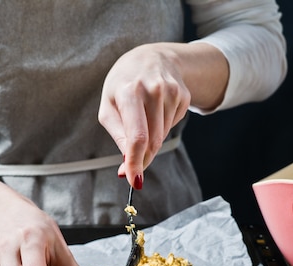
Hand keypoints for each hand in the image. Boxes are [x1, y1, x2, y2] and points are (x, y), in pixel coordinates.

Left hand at [98, 43, 190, 188]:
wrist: (151, 57)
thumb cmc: (123, 85)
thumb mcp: (109, 107)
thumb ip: (118, 137)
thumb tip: (126, 169)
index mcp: (129, 92)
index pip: (137, 137)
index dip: (135, 162)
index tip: (134, 181)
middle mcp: (153, 90)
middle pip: (152, 141)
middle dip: (142, 157)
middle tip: (133, 164)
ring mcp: (171, 91)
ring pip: (163, 137)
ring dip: (151, 140)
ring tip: (142, 119)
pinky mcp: (183, 95)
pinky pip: (172, 126)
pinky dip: (162, 127)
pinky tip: (156, 110)